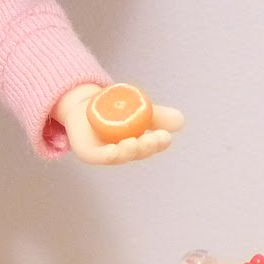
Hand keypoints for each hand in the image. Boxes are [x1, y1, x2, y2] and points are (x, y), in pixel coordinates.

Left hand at [52, 82, 184, 165]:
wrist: (83, 106)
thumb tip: (181, 121)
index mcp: (138, 143)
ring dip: (128, 151)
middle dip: (146, 147)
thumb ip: (158, 115)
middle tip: (151, 138)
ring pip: (119, 156)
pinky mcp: (88, 152)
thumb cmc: (114, 110)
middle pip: (137, 152)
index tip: (165, 135)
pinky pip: (98, 156)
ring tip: (133, 143)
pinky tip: (113, 151)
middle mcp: (123, 152)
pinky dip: (107, 155)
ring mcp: (105, 154)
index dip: (160, 143)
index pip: (152, 145)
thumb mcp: (139, 108)